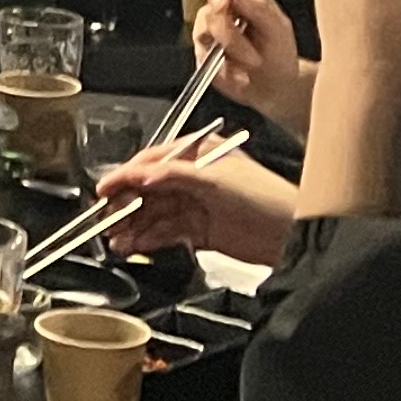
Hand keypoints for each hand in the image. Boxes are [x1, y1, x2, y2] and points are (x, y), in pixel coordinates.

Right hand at [93, 140, 297, 266]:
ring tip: (115, 239)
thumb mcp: (217, 179)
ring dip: (133, 226)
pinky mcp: (202, 232)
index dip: (125, 175)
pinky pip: (167, 233)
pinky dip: (149, 239)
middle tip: (104, 219)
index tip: (104, 189)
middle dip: (125, 205)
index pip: (152, 162)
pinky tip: (134, 245)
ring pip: (155, 214)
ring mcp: (198, 206)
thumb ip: (174, 175)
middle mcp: (196, 178)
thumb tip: (140, 174)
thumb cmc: (269, 199)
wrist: (296, 236)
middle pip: (149, 190)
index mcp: (199, 155)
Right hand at [195, 0, 311, 130]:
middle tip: (248, 46)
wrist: (276, 88)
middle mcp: (222, 11)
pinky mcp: (202, 54)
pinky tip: (239, 73)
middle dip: (229, 30)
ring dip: (231, 48)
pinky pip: (202, 55)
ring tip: (252, 61)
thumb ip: (259, 7)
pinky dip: (224, 66)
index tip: (224, 2)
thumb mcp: (279, 28)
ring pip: (203, 30)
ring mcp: (209, 33)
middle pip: (209, 6)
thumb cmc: (280, 54)